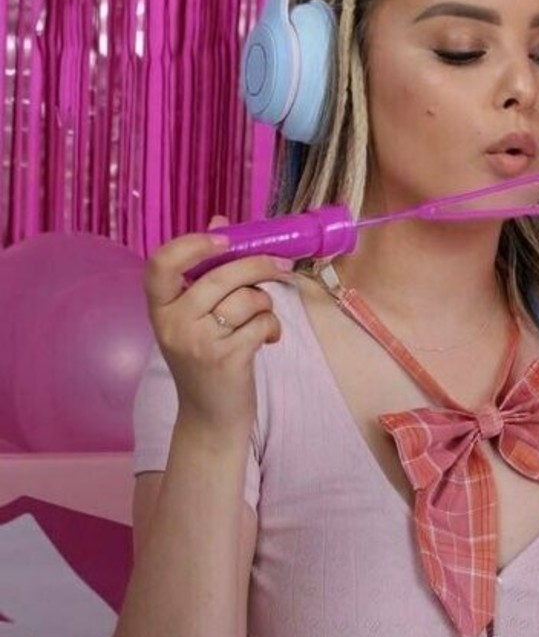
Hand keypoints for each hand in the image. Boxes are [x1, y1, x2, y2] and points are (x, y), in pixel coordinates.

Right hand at [142, 214, 291, 433]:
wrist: (210, 416)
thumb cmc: (207, 358)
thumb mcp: (196, 317)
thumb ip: (206, 271)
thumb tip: (220, 220)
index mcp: (160, 308)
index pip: (160, 264)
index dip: (192, 244)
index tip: (223, 238)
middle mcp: (173, 324)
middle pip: (221, 276)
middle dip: (258, 266)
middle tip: (280, 265)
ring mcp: (198, 343)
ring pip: (247, 299)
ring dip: (265, 304)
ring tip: (262, 320)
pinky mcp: (226, 359)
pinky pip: (262, 323)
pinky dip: (273, 328)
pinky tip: (267, 339)